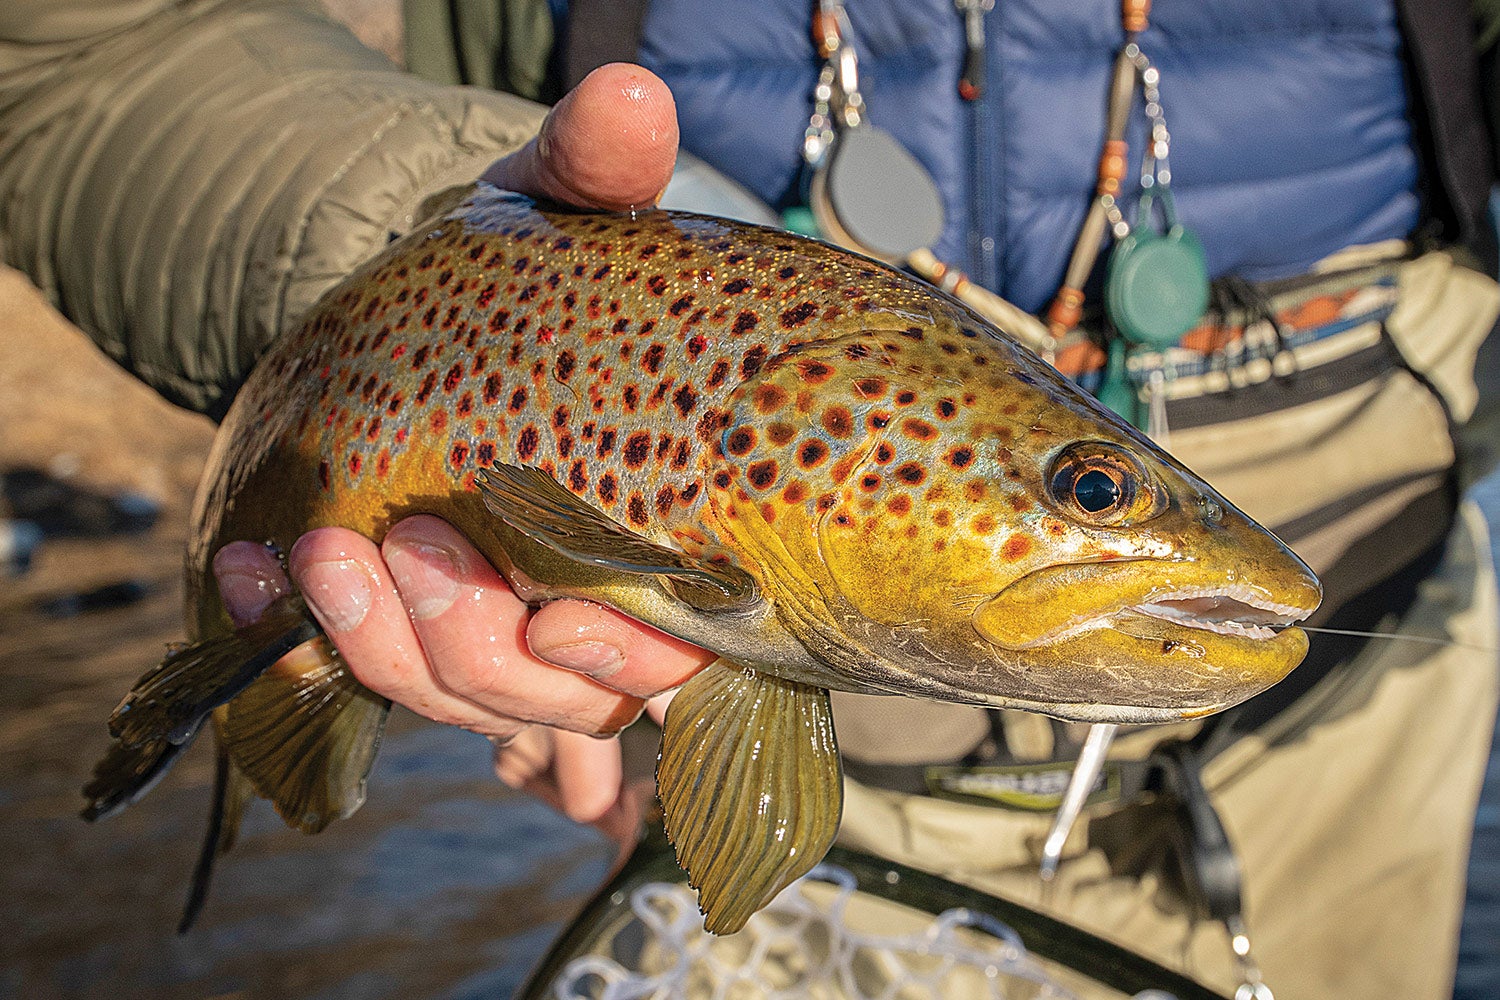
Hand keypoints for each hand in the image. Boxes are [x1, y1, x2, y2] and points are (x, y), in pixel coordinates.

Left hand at [214, 65, 711, 840]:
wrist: (415, 309)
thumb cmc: (514, 275)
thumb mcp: (554, 213)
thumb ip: (596, 171)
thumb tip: (629, 100)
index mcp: (667, 537)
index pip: (680, 651)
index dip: (629, 659)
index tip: (562, 617)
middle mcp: (590, 604)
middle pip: (559, 697)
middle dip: (479, 646)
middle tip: (420, 544)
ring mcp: (495, 630)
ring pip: (459, 700)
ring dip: (384, 645)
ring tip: (322, 555)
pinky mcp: (407, 626)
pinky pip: (359, 673)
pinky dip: (298, 638)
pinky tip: (252, 574)